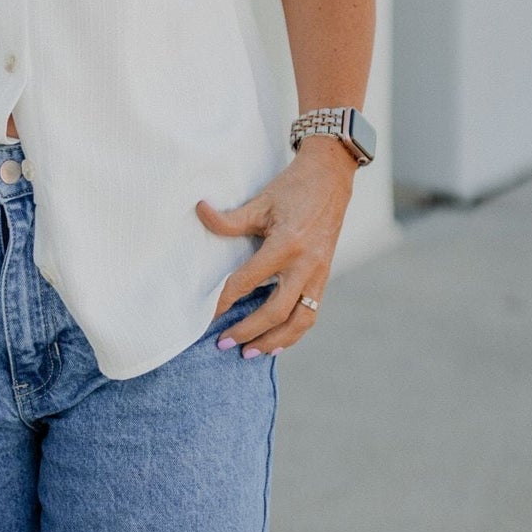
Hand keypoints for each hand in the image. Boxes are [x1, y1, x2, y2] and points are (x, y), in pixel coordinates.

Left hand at [197, 137, 354, 354]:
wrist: (332, 179)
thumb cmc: (293, 188)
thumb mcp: (261, 201)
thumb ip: (230, 218)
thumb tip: (199, 211)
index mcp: (286, 245)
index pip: (248, 282)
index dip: (225, 301)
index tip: (207, 316)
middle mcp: (305, 265)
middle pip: (276, 311)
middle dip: (249, 331)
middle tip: (223, 344)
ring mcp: (319, 273)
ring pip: (300, 320)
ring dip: (275, 341)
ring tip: (250, 353)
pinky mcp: (325, 277)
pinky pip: (311, 313)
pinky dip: (294, 332)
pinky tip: (277, 345)